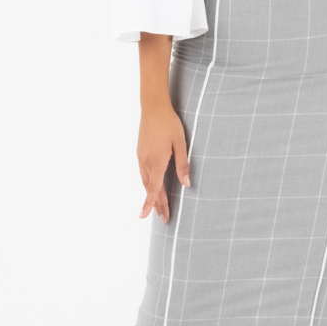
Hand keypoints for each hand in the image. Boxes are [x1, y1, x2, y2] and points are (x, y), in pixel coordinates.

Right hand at [137, 102, 188, 222]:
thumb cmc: (169, 123)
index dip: (151, 204)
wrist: (153, 107)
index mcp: (157, 161)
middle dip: (155, 204)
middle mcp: (146, 161)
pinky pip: (143, 172)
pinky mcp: (140, 151)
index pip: (153, 189)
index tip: (146, 217)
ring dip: (151, 195)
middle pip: (150, 188)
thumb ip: (183, 165)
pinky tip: (151, 186)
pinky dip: (147, 183)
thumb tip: (187, 184)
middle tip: (163, 218)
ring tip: (157, 207)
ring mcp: (141, 156)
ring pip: (145, 181)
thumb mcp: (181, 144)